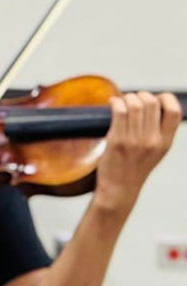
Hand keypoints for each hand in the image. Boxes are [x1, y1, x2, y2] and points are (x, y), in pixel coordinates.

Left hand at [93, 91, 180, 212]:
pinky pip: (118, 111)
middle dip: (141, 95)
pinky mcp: (116, 141)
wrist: (118, 190)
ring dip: (126, 97)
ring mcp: (134, 140)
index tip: (155, 98)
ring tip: (120, 101)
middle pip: (151, 102)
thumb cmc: (134, 169)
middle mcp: (152, 140)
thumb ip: (159, 133)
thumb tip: (156, 107)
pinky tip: (112, 103)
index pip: (174, 112)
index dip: (165, 98)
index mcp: (165, 143)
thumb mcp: (156, 153)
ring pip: (134, 104)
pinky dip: (115, 102)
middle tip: (132, 99)